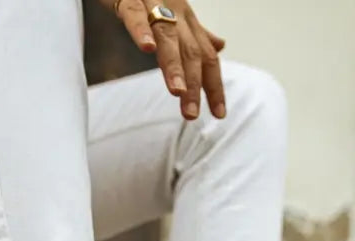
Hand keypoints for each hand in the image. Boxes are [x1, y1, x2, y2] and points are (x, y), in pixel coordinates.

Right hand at [102, 0, 225, 119]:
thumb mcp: (172, 11)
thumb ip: (195, 32)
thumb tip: (219, 47)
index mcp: (185, 18)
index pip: (206, 57)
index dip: (214, 86)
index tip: (219, 114)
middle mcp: (175, 10)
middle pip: (190, 52)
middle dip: (194, 85)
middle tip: (191, 115)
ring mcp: (152, 1)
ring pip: (167, 36)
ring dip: (173, 65)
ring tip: (177, 92)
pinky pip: (134, 12)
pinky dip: (141, 29)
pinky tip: (147, 48)